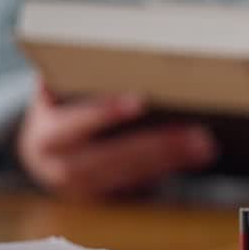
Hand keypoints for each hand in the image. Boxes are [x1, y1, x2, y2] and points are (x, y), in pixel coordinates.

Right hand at [17, 85, 216, 199]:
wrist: (44, 155)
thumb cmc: (61, 109)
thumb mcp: (57, 92)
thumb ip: (77, 76)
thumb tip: (123, 49)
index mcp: (47, 136)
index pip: (75, 124)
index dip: (105, 112)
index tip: (139, 101)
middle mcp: (61, 167)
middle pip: (113, 158)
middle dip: (157, 145)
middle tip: (196, 133)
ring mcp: (83, 189)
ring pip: (132, 176)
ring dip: (172, 160)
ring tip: (204, 144)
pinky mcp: (104, 200)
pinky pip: (140, 187)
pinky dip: (171, 169)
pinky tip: (197, 156)